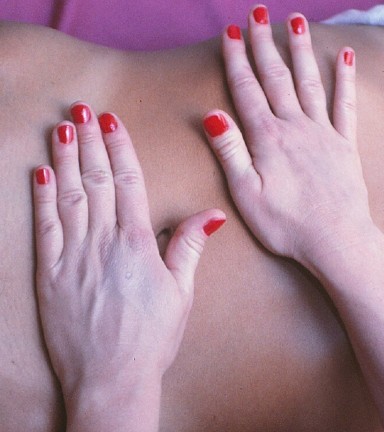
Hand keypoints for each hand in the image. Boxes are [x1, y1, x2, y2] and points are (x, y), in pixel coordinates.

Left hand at [32, 103, 224, 426]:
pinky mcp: (51, 274)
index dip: (120, 149)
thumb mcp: (181, 293)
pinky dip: (42, 197)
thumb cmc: (151, 338)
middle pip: (96, 181)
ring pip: (69, 196)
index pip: (129, 184)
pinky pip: (46, 227)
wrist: (112, 378)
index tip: (112, 123)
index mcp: (138, 244)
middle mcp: (104, 242)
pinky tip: (40, 172)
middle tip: (82, 110)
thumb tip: (212, 214)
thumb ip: (189, 247)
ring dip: (65, 159)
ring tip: (61, 128)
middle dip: (89, 142)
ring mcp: (74, 256)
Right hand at [204, 7, 371, 266]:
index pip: (247, 89)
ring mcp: (324, 133)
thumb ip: (230, 151)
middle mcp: (296, 127)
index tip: (230, 30)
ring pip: (309, 81)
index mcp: (268, 138)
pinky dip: (345, 78)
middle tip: (258, 13)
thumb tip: (212, 113)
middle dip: (265, 43)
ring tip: (296, 21)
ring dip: (301, 50)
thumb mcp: (246, 194)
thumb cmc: (288, 225)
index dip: (237, 58)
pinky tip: (345, 55)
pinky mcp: (345, 145)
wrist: (338, 240)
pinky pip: (345, 104)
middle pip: (276, 77)